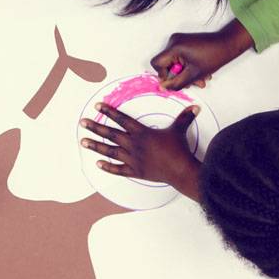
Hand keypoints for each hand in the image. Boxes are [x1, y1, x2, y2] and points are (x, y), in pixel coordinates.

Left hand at [81, 103, 201, 199]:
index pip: (122, 119)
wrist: (181, 171)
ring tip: (83, 142)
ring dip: (96, 146)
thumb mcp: (179, 130)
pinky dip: (108, 167)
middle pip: (110, 134)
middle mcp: (134, 144)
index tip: (97, 106)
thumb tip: (195, 107)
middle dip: (95, 127)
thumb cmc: (179, 150)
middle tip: (82, 122)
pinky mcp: (135, 171)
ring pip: (110, 151)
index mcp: (142, 133)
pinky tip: (98, 164)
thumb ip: (184, 118)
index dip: (109, 111)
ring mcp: (132, 159)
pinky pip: (118, 169)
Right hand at [150, 20, 253, 90]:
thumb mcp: (194, 75)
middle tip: (192, 82)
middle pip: (166, 63)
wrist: (226, 44)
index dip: (162, 74)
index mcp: (174, 47)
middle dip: (179, 75)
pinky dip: (187, 65)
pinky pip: (179, 57)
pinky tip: (199, 71)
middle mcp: (173, 41)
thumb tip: (163, 87)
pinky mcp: (183, 42)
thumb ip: (176, 83)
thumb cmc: (214, 57)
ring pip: (174, 62)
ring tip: (200, 78)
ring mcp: (178, 40)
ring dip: (185, 72)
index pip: (156, 63)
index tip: (174, 80)